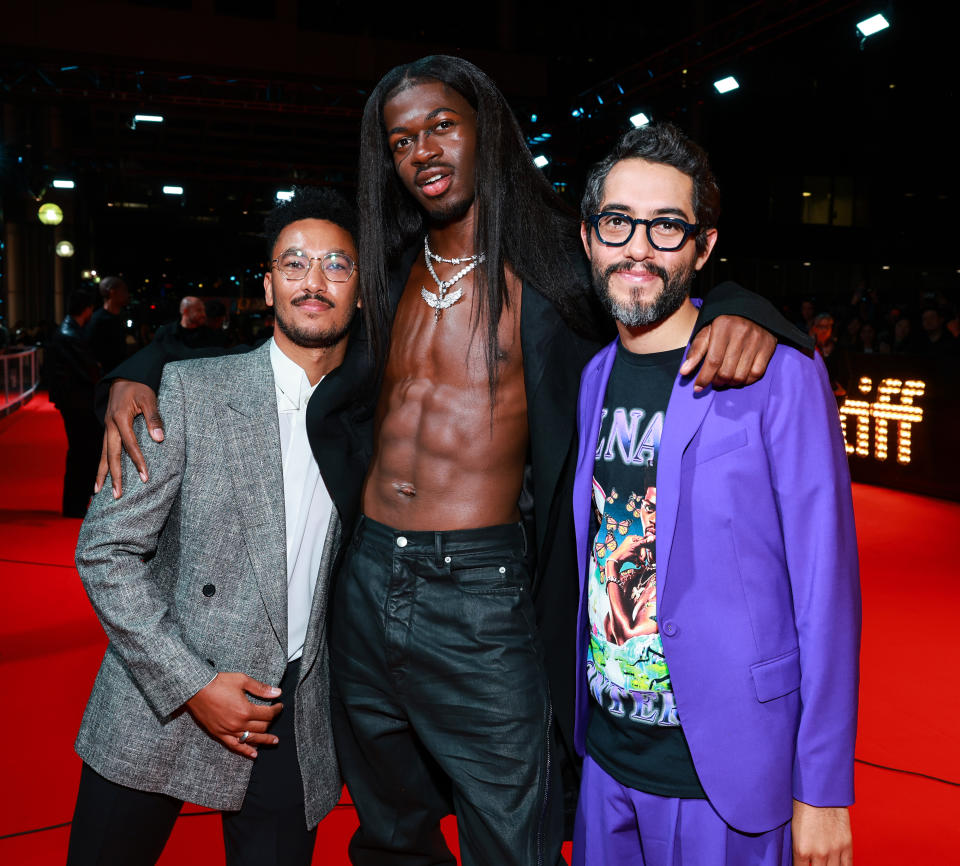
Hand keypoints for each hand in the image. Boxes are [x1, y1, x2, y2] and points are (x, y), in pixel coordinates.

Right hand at [94, 380, 164, 497]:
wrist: (123, 378)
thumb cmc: (139, 388)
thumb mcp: (149, 398)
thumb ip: (154, 418)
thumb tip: (159, 439)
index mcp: (120, 419)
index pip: (130, 445)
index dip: (138, 462)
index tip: (145, 477)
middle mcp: (109, 426)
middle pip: (111, 455)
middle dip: (114, 476)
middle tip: (117, 495)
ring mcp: (106, 429)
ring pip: (102, 455)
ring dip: (102, 474)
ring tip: (98, 492)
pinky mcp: (107, 430)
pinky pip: (103, 450)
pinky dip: (102, 464)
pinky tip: (101, 477)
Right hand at [185, 672, 283, 759]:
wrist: (196, 689)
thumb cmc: (219, 682)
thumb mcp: (242, 680)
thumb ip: (261, 688)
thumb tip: (278, 692)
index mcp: (246, 710)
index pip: (268, 714)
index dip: (276, 710)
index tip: (280, 706)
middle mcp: (238, 724)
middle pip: (261, 727)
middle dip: (271, 722)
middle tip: (275, 717)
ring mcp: (228, 731)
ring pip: (251, 739)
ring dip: (264, 740)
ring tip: (274, 741)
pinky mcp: (219, 734)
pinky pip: (234, 746)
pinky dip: (245, 751)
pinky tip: (254, 754)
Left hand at [611, 534, 651, 562]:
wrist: (616, 561)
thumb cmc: (624, 552)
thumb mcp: (634, 546)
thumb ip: (643, 542)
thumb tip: (652, 538)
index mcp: (631, 538)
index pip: (642, 540)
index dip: (645, 545)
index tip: (648, 550)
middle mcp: (631, 542)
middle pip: (641, 548)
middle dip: (642, 555)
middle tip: (643, 559)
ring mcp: (630, 549)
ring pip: (639, 554)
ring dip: (640, 560)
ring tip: (640, 564)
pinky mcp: (629, 555)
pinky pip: (635, 557)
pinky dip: (637, 561)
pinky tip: (637, 565)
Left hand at [679, 316, 776, 391]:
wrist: (752, 312)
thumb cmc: (724, 327)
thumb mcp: (707, 333)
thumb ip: (696, 352)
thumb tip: (684, 372)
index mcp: (722, 327)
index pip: (712, 361)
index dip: (704, 378)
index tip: (697, 388)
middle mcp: (741, 333)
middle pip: (726, 371)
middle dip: (717, 381)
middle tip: (713, 381)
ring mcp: (756, 340)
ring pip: (740, 375)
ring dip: (730, 383)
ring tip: (724, 379)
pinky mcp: (768, 347)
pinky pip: (756, 374)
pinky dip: (746, 381)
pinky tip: (739, 377)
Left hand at [792, 801, 852, 865]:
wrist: (819, 789)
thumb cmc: (802, 804)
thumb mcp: (793, 828)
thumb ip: (798, 847)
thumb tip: (799, 858)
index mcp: (801, 849)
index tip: (802, 865)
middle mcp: (818, 853)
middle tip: (814, 862)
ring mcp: (834, 850)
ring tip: (825, 863)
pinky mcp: (846, 844)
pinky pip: (848, 865)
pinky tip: (837, 865)